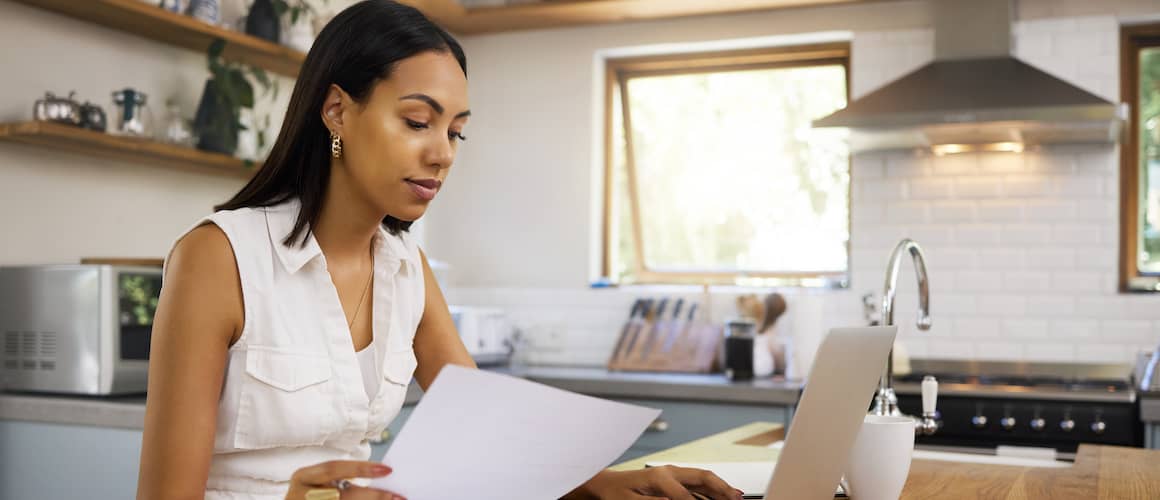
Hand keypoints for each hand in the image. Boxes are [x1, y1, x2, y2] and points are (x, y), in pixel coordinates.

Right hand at [285, 460, 405, 499]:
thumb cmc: (309, 495)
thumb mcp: (317, 483)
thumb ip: (341, 480)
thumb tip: (380, 476)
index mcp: (303, 477)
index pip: (334, 468)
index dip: (361, 468)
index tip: (387, 470)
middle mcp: (300, 494)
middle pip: (343, 495)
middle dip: (373, 496)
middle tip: (397, 497)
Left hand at [567, 466, 743, 499]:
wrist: (606, 483)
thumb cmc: (616, 493)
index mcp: (660, 478)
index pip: (687, 496)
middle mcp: (669, 472)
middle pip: (703, 477)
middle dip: (722, 488)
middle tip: (738, 498)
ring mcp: (672, 473)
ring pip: (703, 478)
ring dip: (721, 487)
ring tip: (736, 497)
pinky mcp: (673, 478)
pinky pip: (697, 483)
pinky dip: (711, 489)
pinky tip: (720, 497)